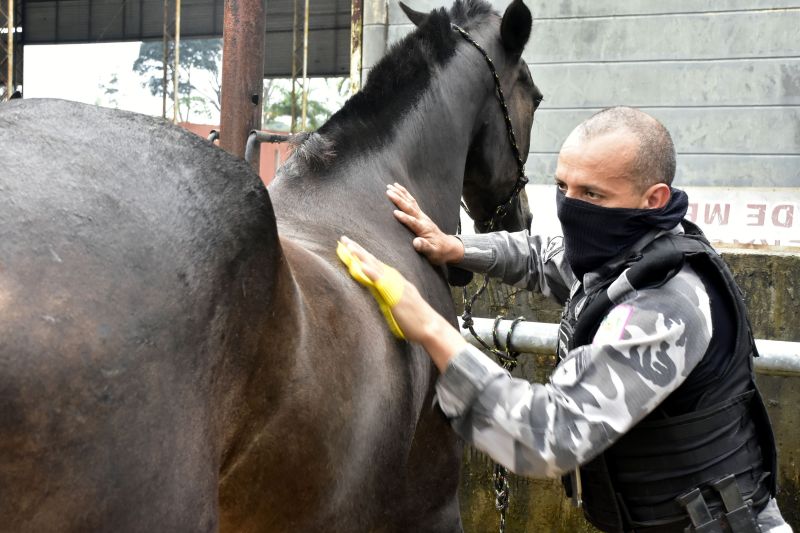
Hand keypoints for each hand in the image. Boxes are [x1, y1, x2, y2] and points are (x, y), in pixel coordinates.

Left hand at [339, 236, 465, 371]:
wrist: (430, 327)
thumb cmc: (415, 320)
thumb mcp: (398, 304)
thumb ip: (387, 296)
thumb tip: (376, 295)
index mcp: (395, 281)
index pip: (376, 265)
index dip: (363, 255)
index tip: (350, 247)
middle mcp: (395, 279)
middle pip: (374, 261)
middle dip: (358, 250)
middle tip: (344, 239)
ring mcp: (396, 285)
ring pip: (376, 267)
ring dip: (362, 256)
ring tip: (349, 246)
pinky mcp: (396, 295)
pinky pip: (381, 281)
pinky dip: (371, 272)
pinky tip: (361, 265)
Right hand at [386, 183, 464, 264]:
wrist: (447, 247)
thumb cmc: (438, 252)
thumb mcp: (433, 253)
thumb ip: (425, 247)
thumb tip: (416, 243)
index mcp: (424, 229)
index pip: (413, 222)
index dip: (404, 218)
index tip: (394, 213)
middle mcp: (423, 220)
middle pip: (410, 208)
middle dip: (399, 199)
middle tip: (388, 191)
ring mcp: (422, 216)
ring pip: (411, 202)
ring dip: (401, 193)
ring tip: (391, 185)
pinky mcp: (421, 215)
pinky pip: (412, 202)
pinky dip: (405, 194)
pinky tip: (399, 189)